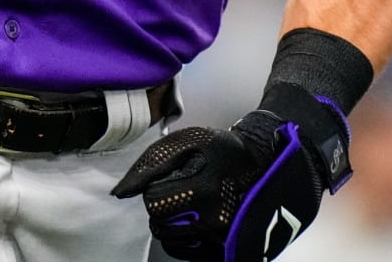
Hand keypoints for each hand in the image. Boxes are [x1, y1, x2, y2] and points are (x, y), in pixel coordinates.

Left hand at [113, 87, 349, 261]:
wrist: (271, 166)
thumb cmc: (225, 151)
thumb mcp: (188, 141)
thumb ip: (151, 163)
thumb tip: (120, 192)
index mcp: (204, 190)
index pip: (154, 203)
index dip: (157, 188)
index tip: (172, 178)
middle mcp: (216, 222)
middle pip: (161, 227)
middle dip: (164, 208)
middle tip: (183, 191)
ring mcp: (224, 242)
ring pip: (173, 244)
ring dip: (175, 224)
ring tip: (192, 204)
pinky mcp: (229, 254)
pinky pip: (190, 256)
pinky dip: (188, 240)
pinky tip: (199, 221)